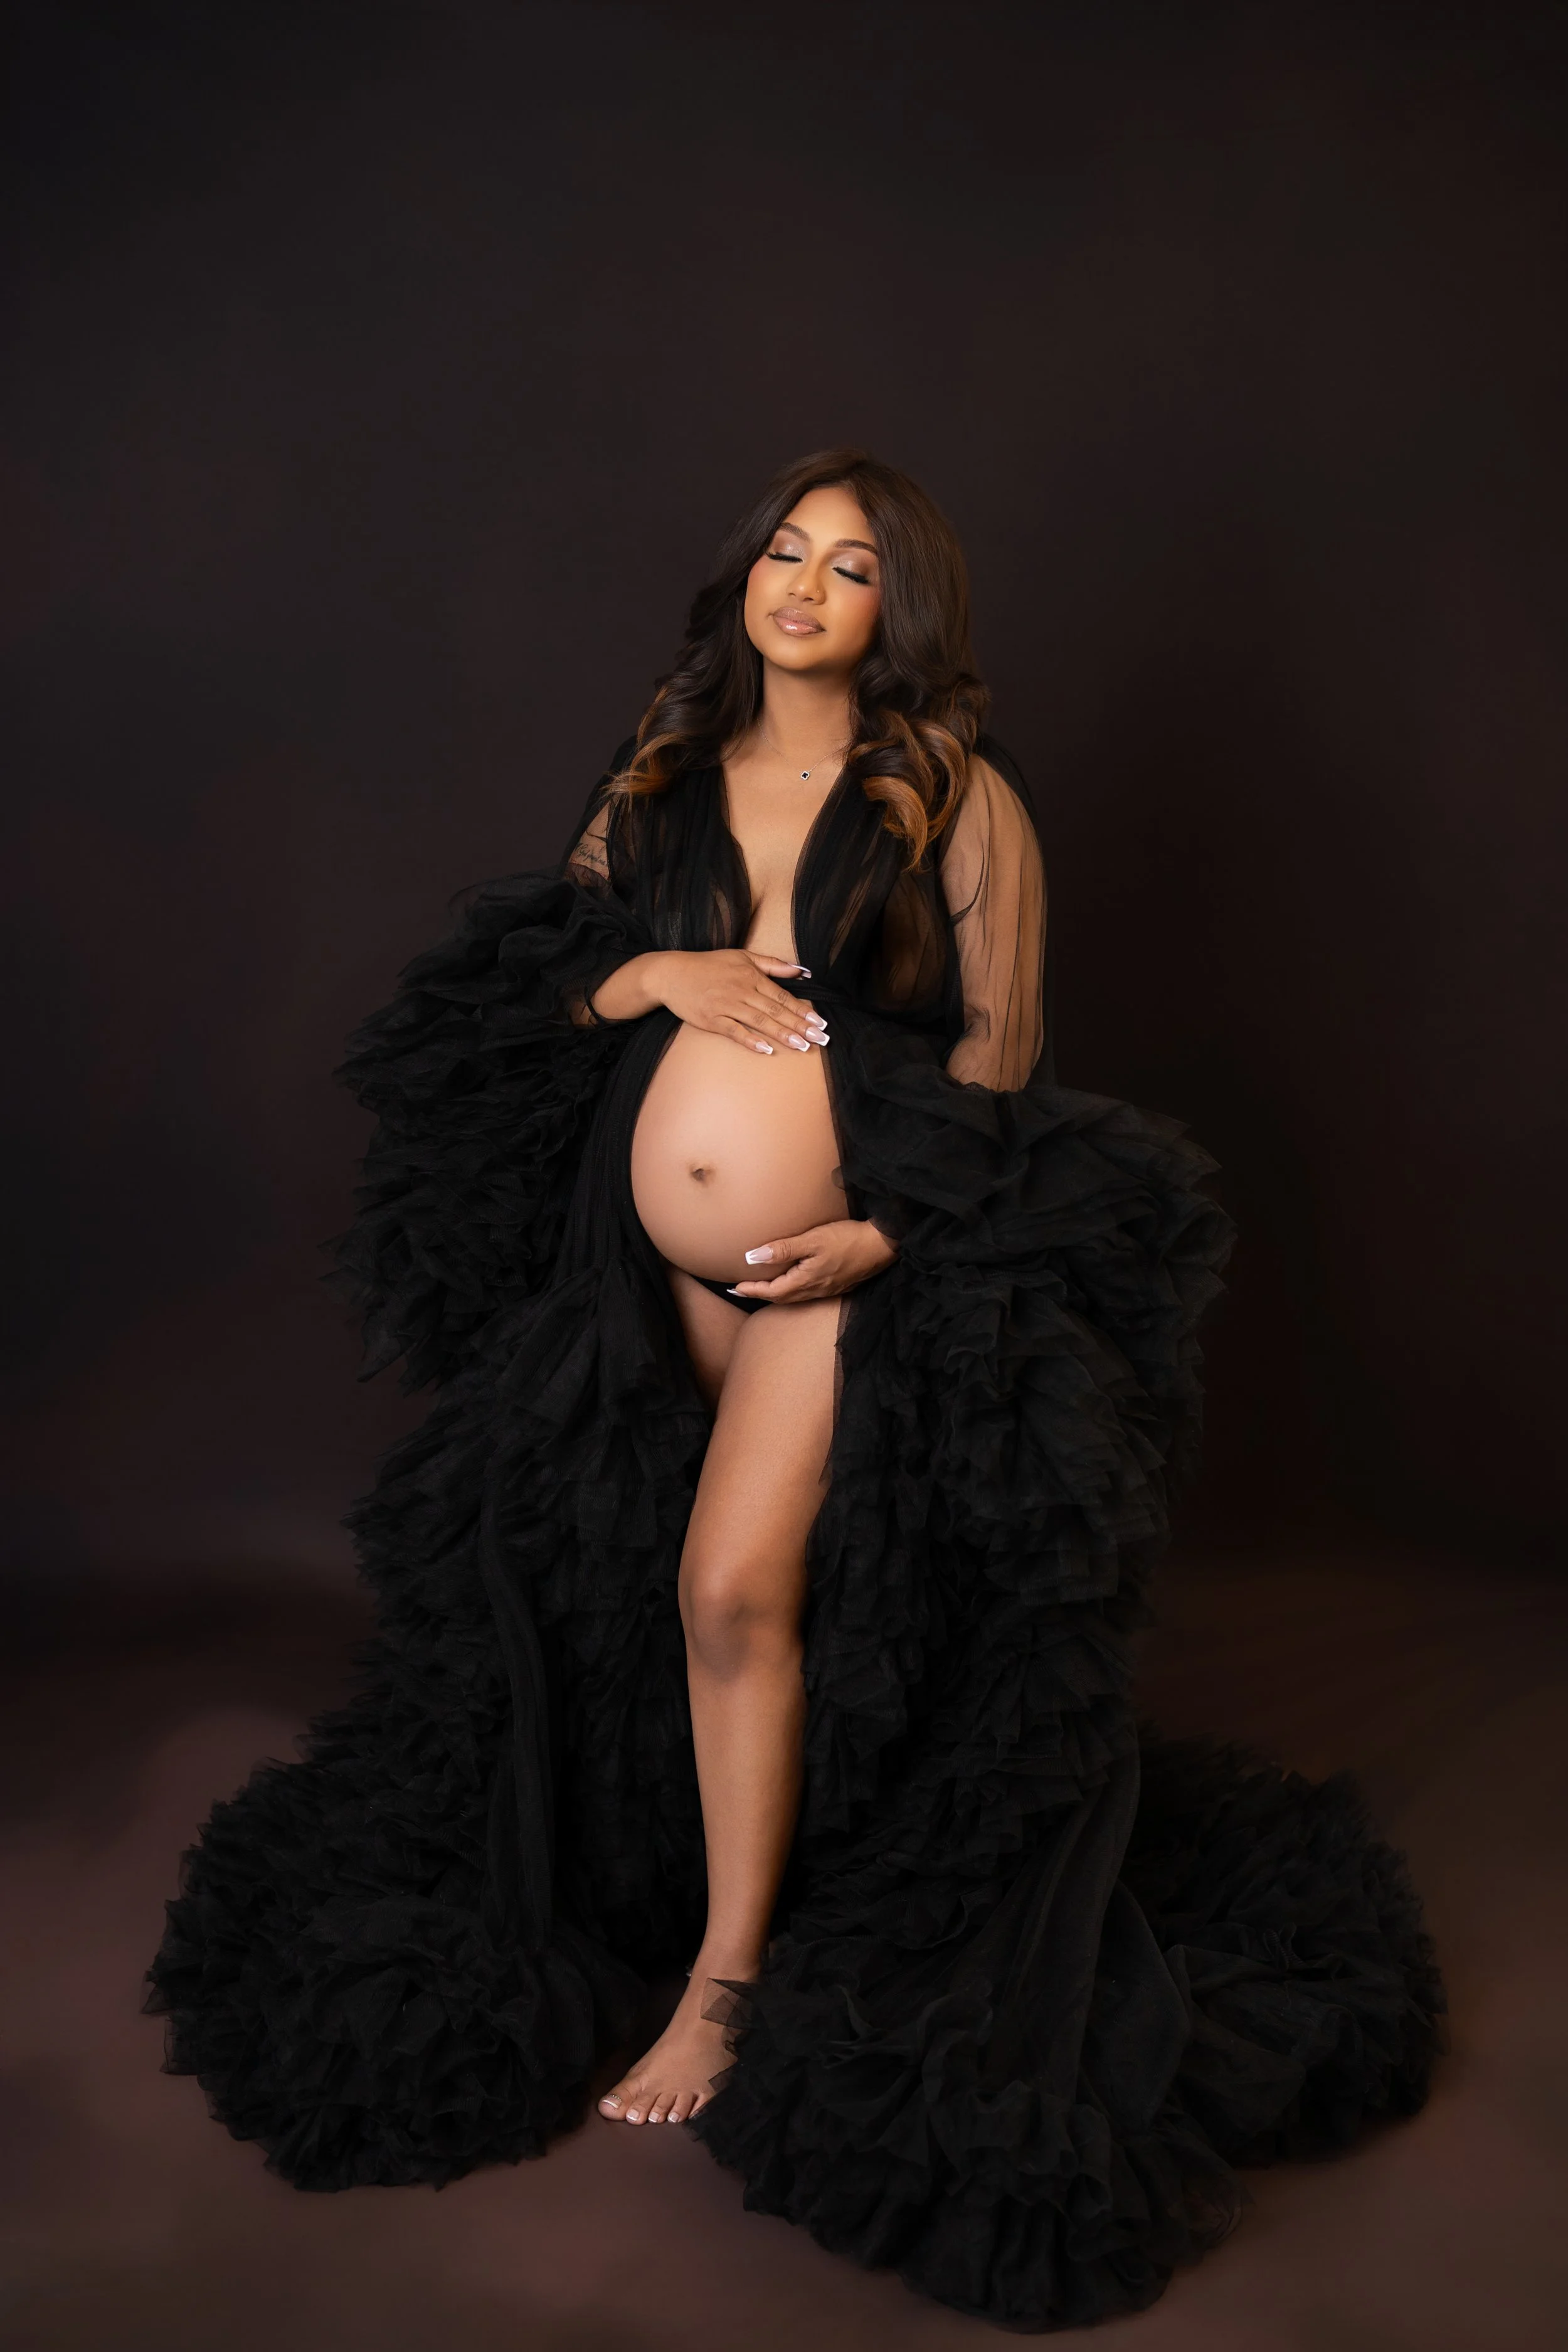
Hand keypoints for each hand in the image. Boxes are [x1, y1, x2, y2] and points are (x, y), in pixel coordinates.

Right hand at [590, 949, 827, 1054]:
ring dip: (782, 1034)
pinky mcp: (711, 1019)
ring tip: (802, 1046)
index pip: (783, 996)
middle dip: (801, 1026)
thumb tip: (802, 970)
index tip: (821, 1023)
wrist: (671, 973)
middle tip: (821, 1039)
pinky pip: (734, 1031)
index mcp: (751, 976)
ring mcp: (726, 1005)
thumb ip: (773, 964)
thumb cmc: (709, 965)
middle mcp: (741, 990)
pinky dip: (750, 1040)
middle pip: (776, 1011)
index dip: (803, 1010)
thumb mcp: (742, 957)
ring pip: (759, 1021)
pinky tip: (766, 1049)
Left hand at [729, 1219, 896, 1303]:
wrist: (881, 1245)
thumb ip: (783, 1249)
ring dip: (776, 1293)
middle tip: (742, 1289)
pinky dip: (792, 1290)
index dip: (751, 1290)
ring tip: (762, 1287)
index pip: (771, 1291)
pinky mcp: (836, 1285)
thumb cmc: (847, 1239)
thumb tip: (752, 1257)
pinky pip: (807, 1293)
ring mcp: (827, 1289)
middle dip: (760, 1295)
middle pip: (781, 1298)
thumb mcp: (812, 1240)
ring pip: (794, 1297)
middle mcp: (815, 1290)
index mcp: (805, 1281)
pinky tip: (792, 1281)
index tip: (734, 1287)